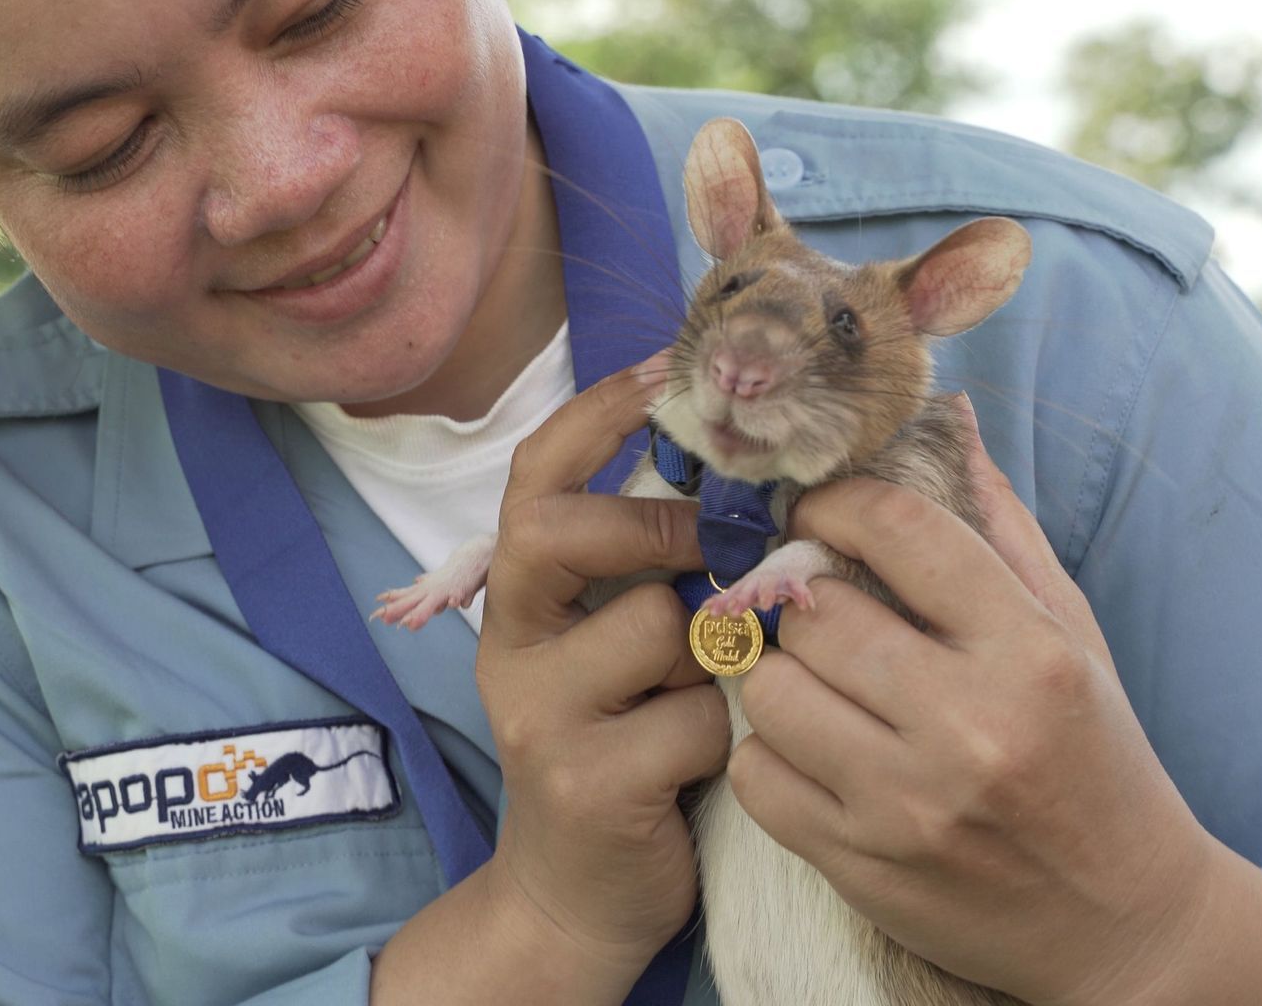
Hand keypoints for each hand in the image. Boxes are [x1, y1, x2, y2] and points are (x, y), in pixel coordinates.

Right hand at [474, 356, 725, 982]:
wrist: (577, 895)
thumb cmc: (626, 749)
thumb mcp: (620, 651)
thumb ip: (652, 577)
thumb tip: (751, 481)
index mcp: (521, 601)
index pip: (533, 479)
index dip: (594, 416)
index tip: (662, 366)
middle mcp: (511, 646)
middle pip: (561, 532)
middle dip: (655, 526)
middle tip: (713, 548)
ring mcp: (538, 715)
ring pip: (656, 628)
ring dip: (714, 658)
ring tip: (709, 699)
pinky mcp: (584, 780)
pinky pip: (693, 719)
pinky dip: (724, 737)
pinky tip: (704, 766)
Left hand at [728, 395, 1261, 1003]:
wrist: (1119, 923)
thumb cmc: (1089, 759)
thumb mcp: (1068, 636)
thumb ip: (998, 531)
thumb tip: (941, 422)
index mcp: (1029, 653)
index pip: (900, 530)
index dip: (838, 503)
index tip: (818, 510)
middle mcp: (968, 726)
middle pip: (814, 612)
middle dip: (803, 603)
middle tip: (816, 611)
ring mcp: (906, 802)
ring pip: (768, 689)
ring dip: (776, 676)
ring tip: (815, 682)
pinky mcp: (858, 864)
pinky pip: (754, 774)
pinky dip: (766, 755)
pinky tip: (809, 752)